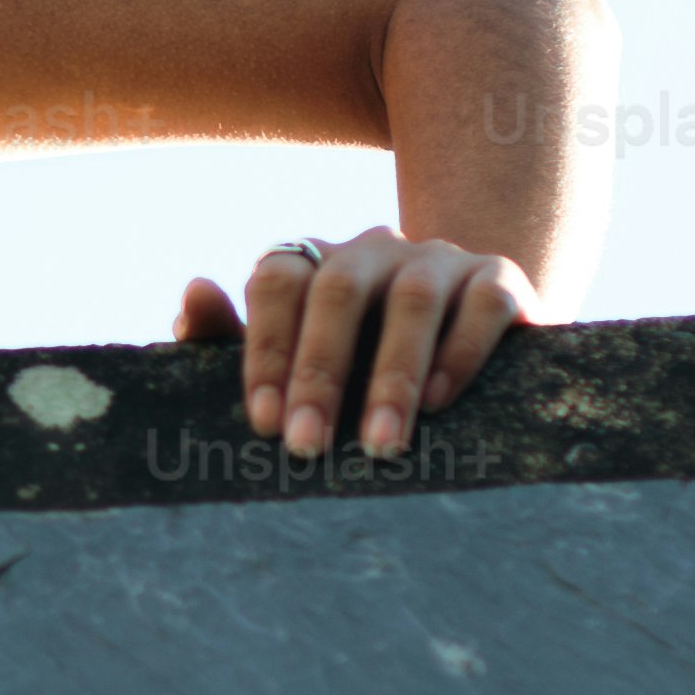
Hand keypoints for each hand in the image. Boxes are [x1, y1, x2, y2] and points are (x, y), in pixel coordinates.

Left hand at [172, 230, 540, 457]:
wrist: (475, 346)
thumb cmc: (365, 364)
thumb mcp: (300, 359)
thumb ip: (235, 336)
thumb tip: (193, 294)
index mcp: (318, 261)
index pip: (277, 279)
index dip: (266, 348)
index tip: (265, 422)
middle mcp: (376, 248)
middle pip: (338, 290)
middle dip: (319, 372)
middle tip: (308, 446)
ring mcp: (440, 258)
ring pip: (411, 300)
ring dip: (392, 377)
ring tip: (380, 444)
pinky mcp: (501, 279)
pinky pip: (482, 305)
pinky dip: (458, 354)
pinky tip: (439, 403)